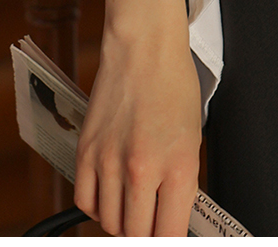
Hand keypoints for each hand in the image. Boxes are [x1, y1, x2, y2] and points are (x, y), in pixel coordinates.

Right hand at [74, 12, 202, 235]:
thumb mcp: (192, 140)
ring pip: (109, 224)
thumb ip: (181, 185)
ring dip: (122, 221)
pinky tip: (110, 194)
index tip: (168, 236)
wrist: (144, 48)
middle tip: (152, 222)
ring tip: (133, 205)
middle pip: (137, 235)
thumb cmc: (174, 85)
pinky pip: (85, 202)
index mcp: (177, 167)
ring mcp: (109, 162)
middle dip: (146, 233)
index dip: (169, 240)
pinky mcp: (86, 152)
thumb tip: (172, 220)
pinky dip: (97, 207)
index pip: (168, 235)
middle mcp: (141, 169)